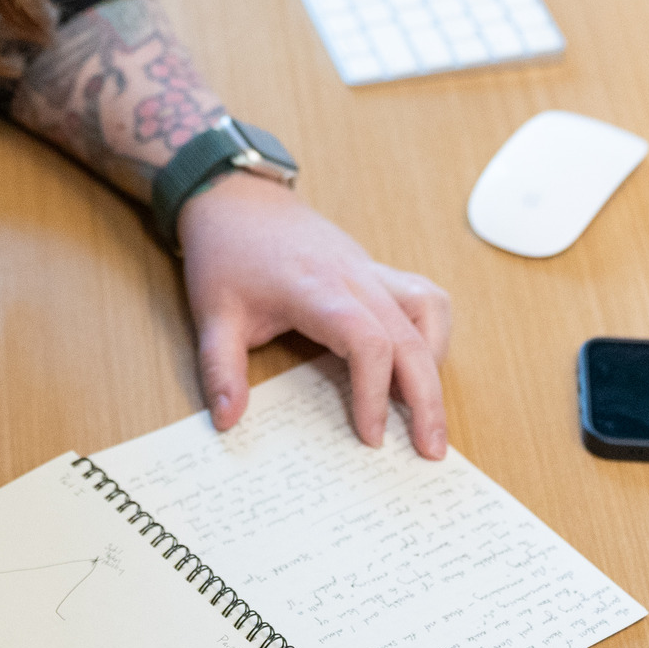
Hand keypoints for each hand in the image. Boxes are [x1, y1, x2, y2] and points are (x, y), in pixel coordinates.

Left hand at [178, 172, 452, 457]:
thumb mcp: (212, 314)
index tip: (370, 436)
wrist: (235, 196)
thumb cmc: (225, 253)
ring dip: (436, 360)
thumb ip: (220, 370)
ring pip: (429, 309)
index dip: (374, 391)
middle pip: (411, 335)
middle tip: (431, 450)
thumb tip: (228, 422)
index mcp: (315, 289)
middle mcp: (353, 277)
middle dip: (427, 397)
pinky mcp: (375, 270)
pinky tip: (416, 363)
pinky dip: (431, 331)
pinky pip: (423, 296)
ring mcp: (369, 270)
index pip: (366, 340)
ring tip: (426, 409)